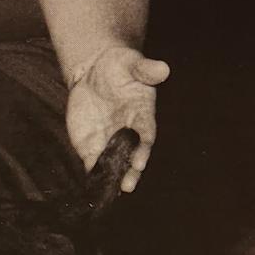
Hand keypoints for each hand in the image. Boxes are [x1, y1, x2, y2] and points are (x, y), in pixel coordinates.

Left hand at [65, 46, 169, 192]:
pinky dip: (93, 173)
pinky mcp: (91, 144)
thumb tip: (163, 68)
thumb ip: (145, 69)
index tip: (140, 161)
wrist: (95, 71)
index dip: (143, 148)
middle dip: (131, 171)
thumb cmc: (120, 65)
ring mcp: (110, 140)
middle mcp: (128, 132)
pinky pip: (94, 162)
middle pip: (132, 155)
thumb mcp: (132, 62)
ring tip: (111, 192)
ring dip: (113, 178)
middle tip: (128, 185)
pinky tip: (92, 186)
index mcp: (142, 114)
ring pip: (114, 163)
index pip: (146, 135)